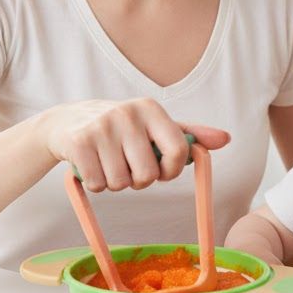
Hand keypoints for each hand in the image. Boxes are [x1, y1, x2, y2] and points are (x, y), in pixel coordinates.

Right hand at [40, 98, 229, 192]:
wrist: (67, 121)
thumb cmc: (119, 128)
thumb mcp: (153, 126)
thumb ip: (188, 135)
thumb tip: (225, 139)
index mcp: (151, 108)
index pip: (179, 151)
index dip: (171, 171)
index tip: (160, 171)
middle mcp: (128, 113)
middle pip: (148, 175)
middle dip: (138, 180)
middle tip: (127, 166)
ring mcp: (101, 127)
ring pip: (121, 183)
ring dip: (115, 183)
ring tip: (107, 163)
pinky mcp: (79, 142)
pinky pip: (98, 184)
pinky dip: (95, 183)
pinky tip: (91, 165)